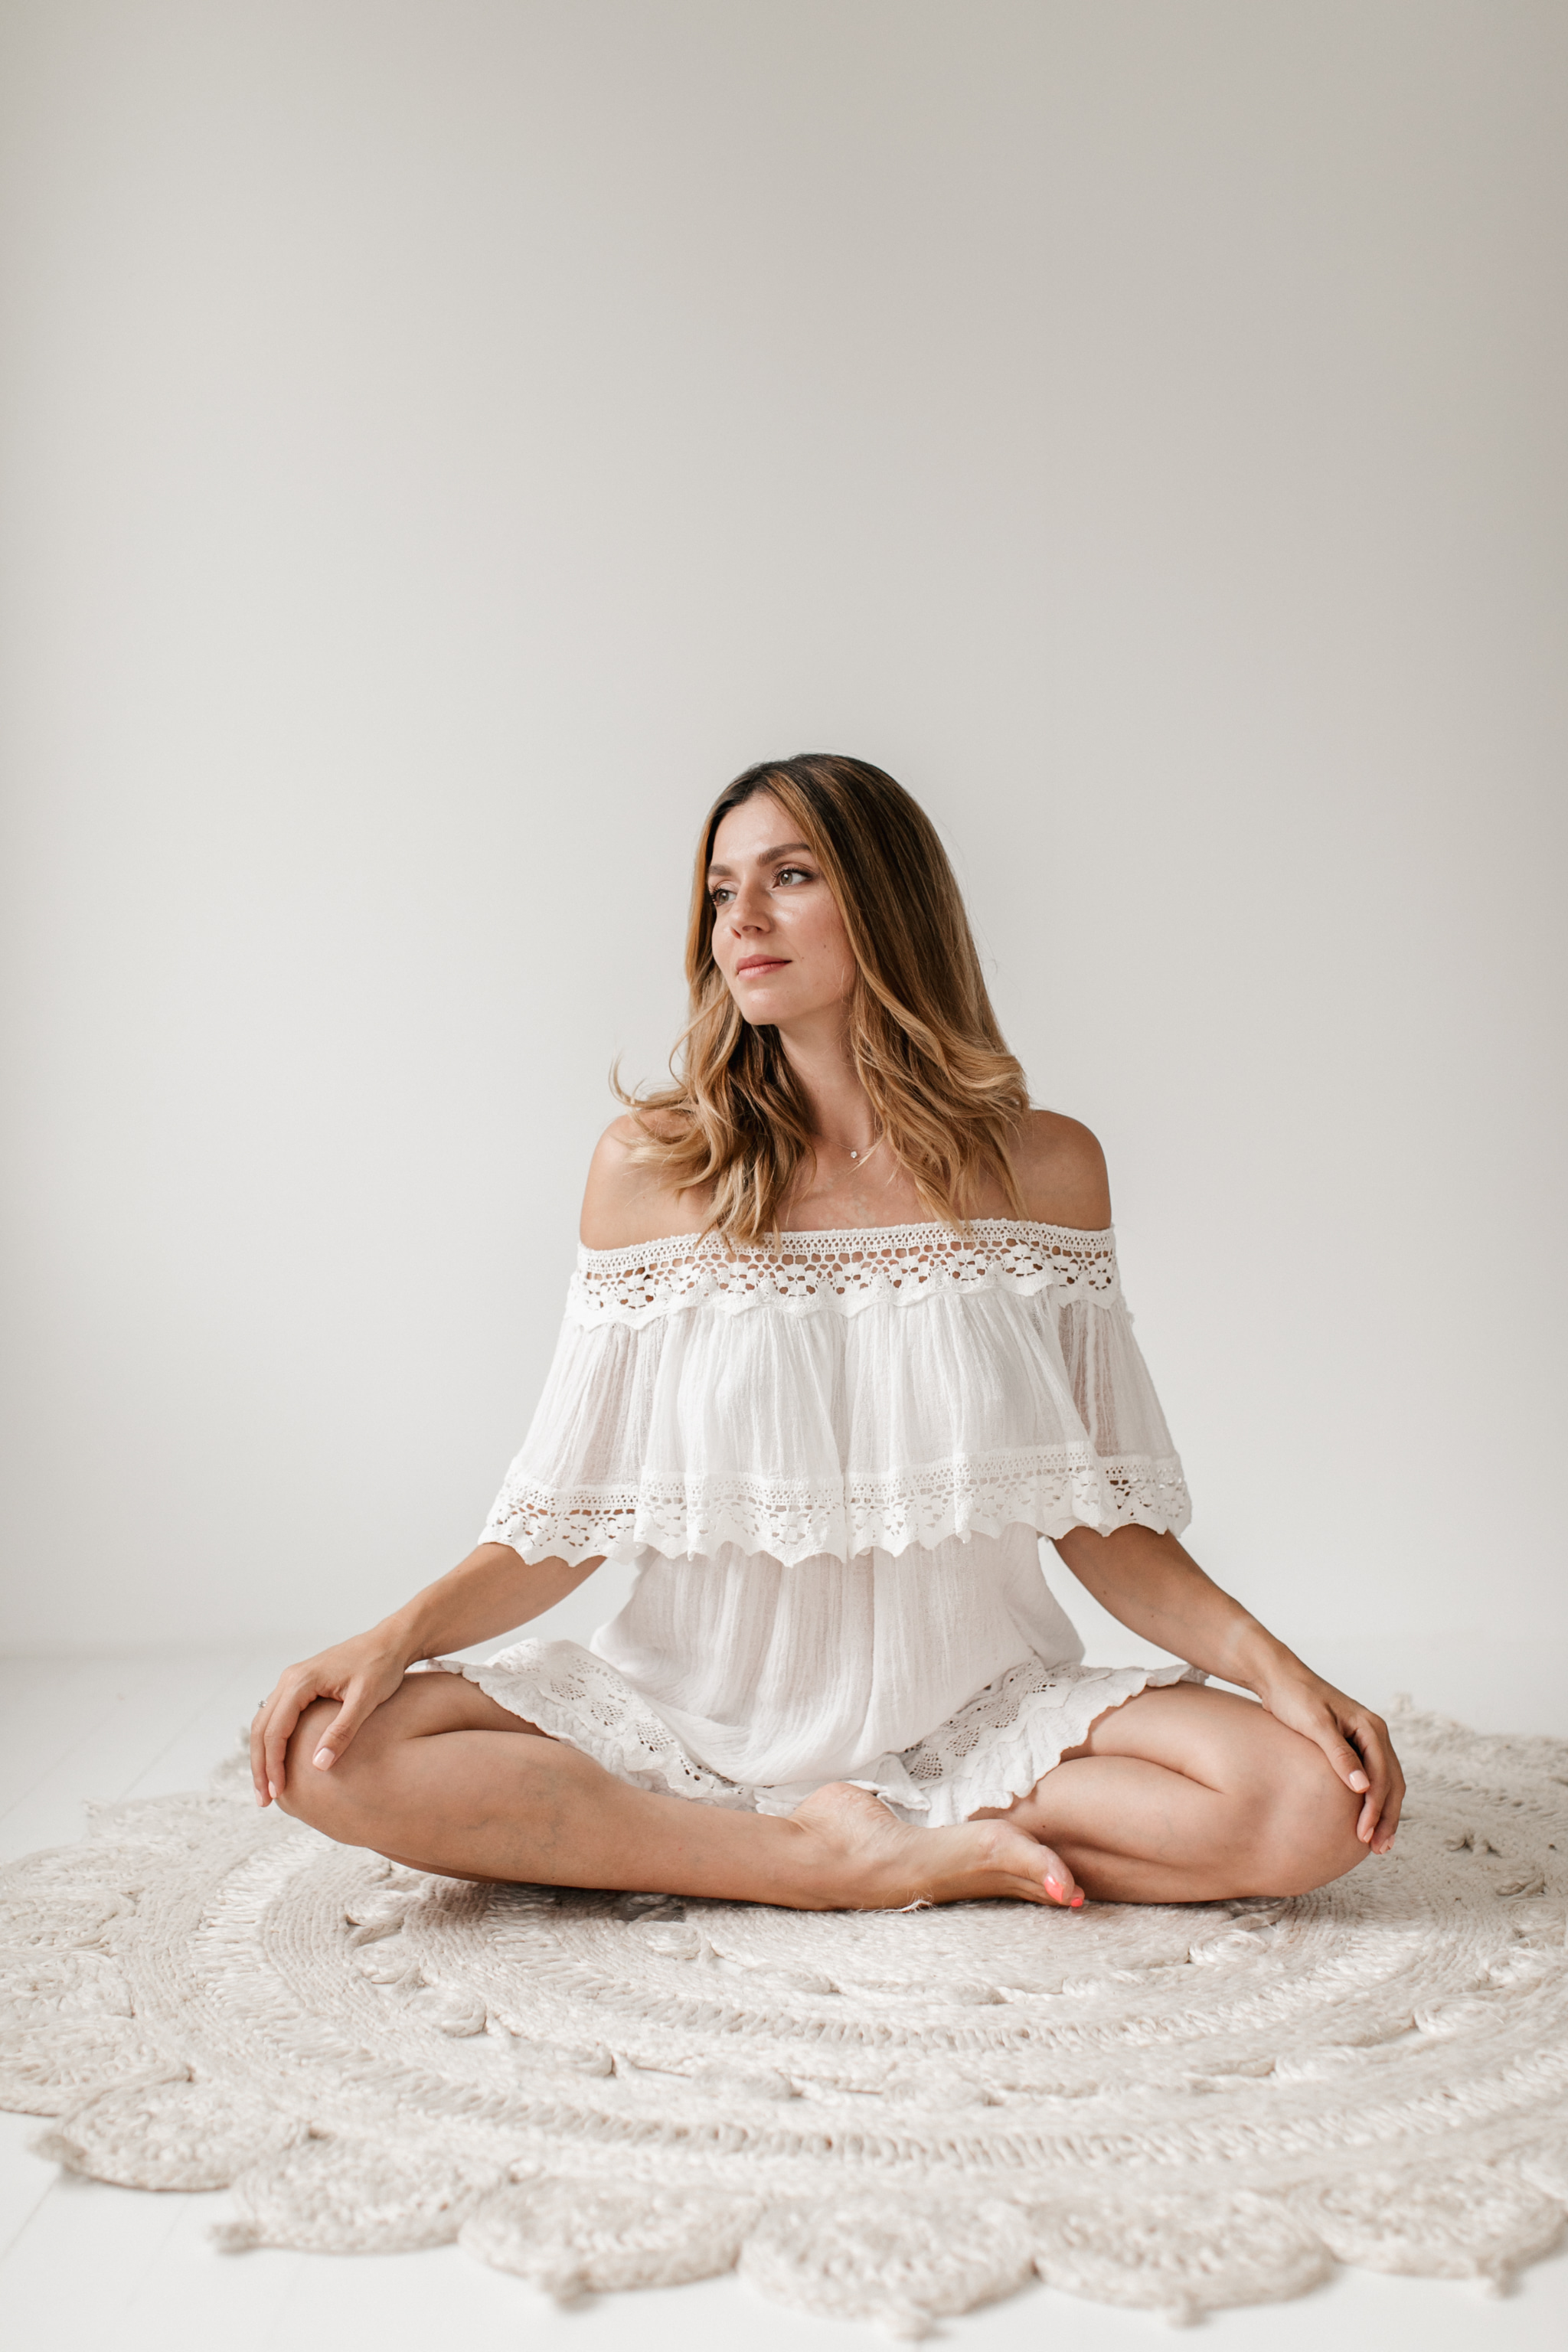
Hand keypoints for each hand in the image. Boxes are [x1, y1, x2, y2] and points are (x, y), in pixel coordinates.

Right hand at [250, 1630, 411, 1806]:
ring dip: (263, 1756)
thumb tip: (318, 1766)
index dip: (273, 1765)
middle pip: (261, 1729)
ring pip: (265, 1723)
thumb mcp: (366, 1699)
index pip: (275, 1730)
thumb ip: (342, 1731)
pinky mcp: (302, 1687)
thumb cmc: (381, 1666)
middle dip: (260, 1766)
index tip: (279, 1793)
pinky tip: (279, 1763)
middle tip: (264, 1800)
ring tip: (268, 1788)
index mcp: (300, 1681)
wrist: (391, 1642)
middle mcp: (290, 1679)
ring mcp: (293, 1681)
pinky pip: (277, 1717)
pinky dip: (273, 1743)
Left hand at [1257, 1671, 1404, 1851]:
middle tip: (1378, 1848)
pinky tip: (1367, 1821)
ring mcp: (1366, 1741)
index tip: (1363, 1835)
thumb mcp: (1315, 1724)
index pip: (1382, 1775)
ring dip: (1385, 1813)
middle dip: (1387, 1817)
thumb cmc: (1295, 1698)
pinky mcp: (1354, 1747)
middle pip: (1392, 1782)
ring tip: (1379, 1845)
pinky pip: (1373, 1778)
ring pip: (1387, 1783)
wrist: (1279, 1679)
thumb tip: (1362, 1788)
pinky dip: (1375, 1801)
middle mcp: (1375, 1734)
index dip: (1375, 1808)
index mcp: (1371, 1727)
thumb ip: (1339, 1754)